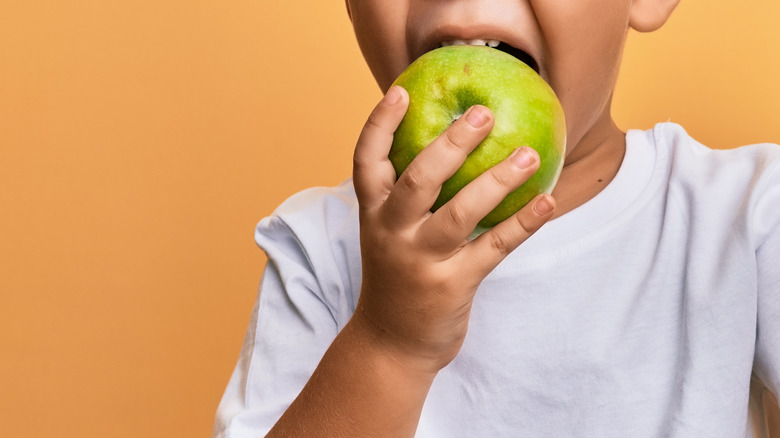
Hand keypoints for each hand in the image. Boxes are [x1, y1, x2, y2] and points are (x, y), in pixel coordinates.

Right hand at [351, 85, 555, 372]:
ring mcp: (420, 261)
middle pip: (418, 179)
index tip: (402, 92)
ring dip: (499, 180)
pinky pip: (494, 248)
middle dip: (451, 143)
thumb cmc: (396, 277)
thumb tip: (447, 148)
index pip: (366, 161)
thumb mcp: (387, 235)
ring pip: (461, 212)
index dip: (380, 124)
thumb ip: (406, 198)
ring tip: (530, 154)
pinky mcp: (452, 286)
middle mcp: (391, 234)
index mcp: (373, 215)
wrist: (390, 344)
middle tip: (483, 113)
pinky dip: (523, 223)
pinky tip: (546, 201)